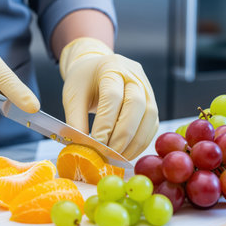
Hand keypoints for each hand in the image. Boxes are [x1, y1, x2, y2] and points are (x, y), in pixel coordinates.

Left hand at [60, 37, 158, 159]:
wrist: (97, 69)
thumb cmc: (84, 82)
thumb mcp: (72, 96)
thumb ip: (75, 120)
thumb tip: (83, 148)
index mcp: (111, 68)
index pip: (112, 96)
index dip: (105, 123)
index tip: (96, 144)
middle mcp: (134, 76)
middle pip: (136, 105)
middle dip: (122, 135)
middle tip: (108, 154)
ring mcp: (147, 89)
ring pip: (149, 117)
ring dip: (134, 142)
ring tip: (117, 158)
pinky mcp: (152, 103)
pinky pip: (152, 125)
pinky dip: (141, 142)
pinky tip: (126, 153)